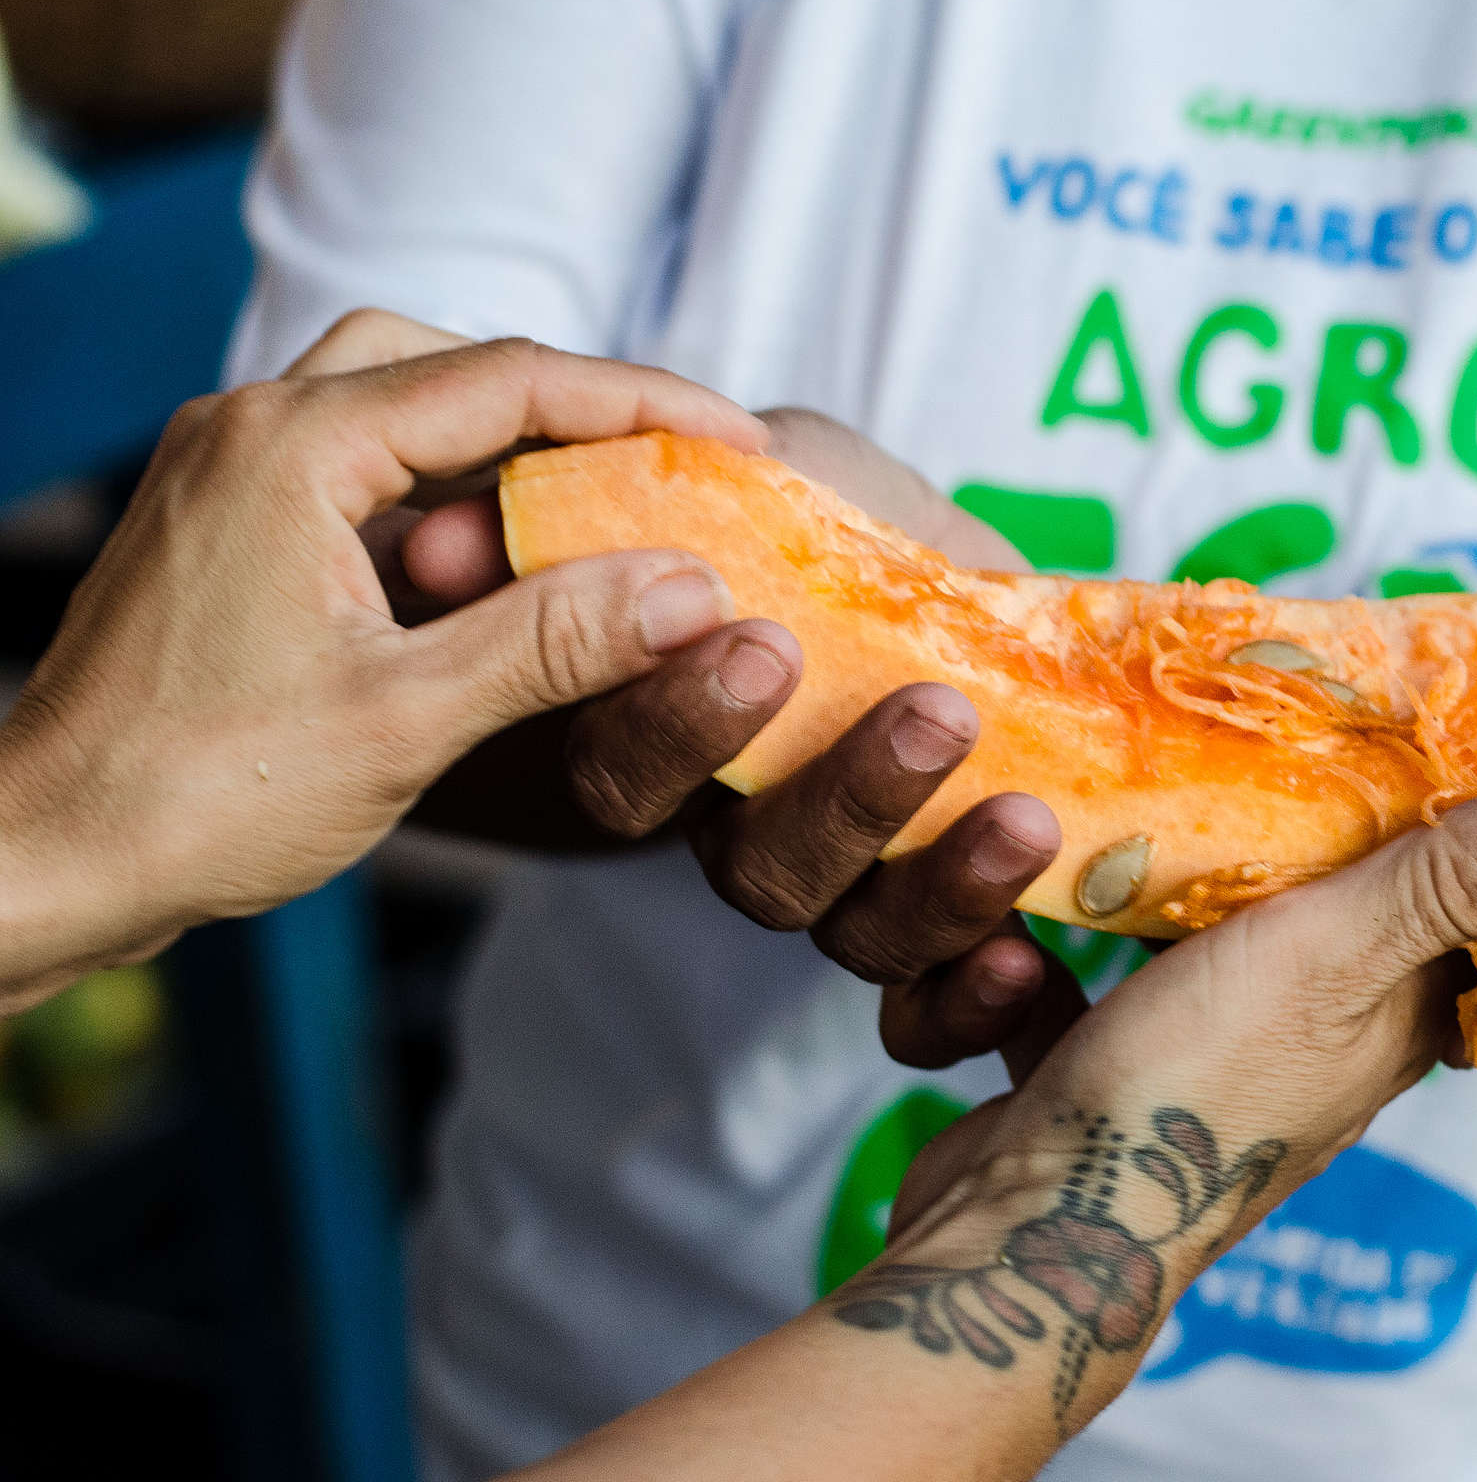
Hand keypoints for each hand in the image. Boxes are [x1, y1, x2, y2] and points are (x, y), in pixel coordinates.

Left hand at [0, 318, 766, 1006]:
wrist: (41, 861)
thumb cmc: (198, 792)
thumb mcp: (408, 718)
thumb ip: (556, 640)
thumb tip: (696, 589)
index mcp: (294, 447)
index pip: (510, 379)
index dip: (643, 403)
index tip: (741, 438)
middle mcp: (250, 430)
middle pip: (451, 364)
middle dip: (573, 409)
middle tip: (672, 467)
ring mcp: (226, 475)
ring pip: (399, 409)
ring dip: (504, 453)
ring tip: (601, 516)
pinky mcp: (221, 529)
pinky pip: (358, 473)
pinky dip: (443, 501)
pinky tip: (499, 574)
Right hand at [388, 401, 1078, 1049]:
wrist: (983, 573)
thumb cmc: (845, 518)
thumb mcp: (761, 474)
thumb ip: (642, 491)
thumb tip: (444, 540)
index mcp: (678, 736)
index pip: (631, 772)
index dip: (681, 725)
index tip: (763, 643)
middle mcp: (747, 833)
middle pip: (757, 873)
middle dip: (850, 799)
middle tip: (937, 714)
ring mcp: (847, 887)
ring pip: (857, 935)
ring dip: (943, 883)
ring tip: (1023, 816)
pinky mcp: (945, 917)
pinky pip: (932, 1008)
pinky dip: (973, 1001)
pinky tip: (1026, 962)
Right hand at [885, 785, 1476, 1250]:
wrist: (1031, 1241)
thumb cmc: (1196, 1094)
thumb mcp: (1334, 957)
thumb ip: (1449, 884)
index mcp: (1402, 1021)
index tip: (1472, 731)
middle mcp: (1323, 1047)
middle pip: (1351, 917)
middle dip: (1328, 828)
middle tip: (1303, 719)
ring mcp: (1212, 1063)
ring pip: (1214, 947)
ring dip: (1182, 882)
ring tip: (1160, 790)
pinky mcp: (1111, 1075)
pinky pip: (1098, 995)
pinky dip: (1064, 959)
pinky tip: (1026, 918)